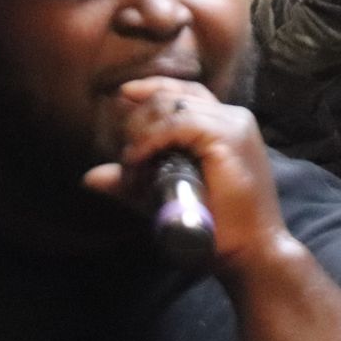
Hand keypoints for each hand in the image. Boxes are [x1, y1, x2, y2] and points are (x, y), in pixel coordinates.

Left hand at [83, 77, 290, 276]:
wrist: (251, 252)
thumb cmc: (218, 228)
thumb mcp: (165, 197)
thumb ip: (132, 183)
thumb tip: (89, 178)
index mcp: (227, 125)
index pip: (185, 92)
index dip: (152, 88)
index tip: (122, 96)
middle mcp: (233, 117)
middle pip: (175, 94)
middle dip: (140, 117)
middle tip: (127, 155)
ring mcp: (233, 125)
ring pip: (173, 105)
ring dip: (142, 132)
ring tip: (131, 164)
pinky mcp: (227, 137)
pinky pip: (178, 124)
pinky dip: (151, 139)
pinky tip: (137, 159)